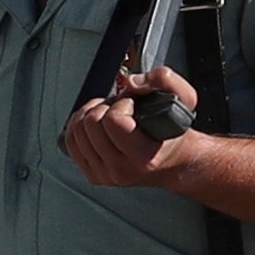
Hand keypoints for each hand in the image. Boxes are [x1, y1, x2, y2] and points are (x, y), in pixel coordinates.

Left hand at [62, 70, 200, 190]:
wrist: (175, 162)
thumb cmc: (175, 133)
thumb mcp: (184, 99)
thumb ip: (164, 80)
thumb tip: (132, 83)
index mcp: (144, 156)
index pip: (113, 120)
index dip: (122, 104)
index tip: (133, 106)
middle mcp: (122, 169)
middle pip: (91, 124)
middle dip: (105, 108)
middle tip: (120, 109)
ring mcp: (105, 175)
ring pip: (77, 132)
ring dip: (91, 115)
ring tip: (109, 116)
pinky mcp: (93, 174)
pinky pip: (71, 143)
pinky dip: (80, 127)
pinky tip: (96, 124)